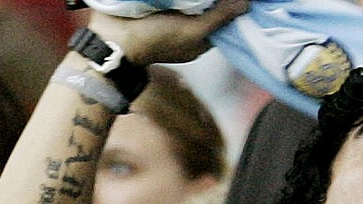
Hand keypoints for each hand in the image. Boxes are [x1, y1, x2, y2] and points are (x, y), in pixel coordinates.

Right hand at [88, 0, 249, 64]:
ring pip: (195, 3)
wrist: (115, 37)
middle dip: (218, 1)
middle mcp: (189, 30)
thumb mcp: (193, 31)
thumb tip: (246, 4)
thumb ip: (219, 19)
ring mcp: (174, 18)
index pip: (224, 22)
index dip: (232, 9)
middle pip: (210, 11)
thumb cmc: (156, 38)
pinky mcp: (161, 8)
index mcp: (200, 40)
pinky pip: (179, 0)